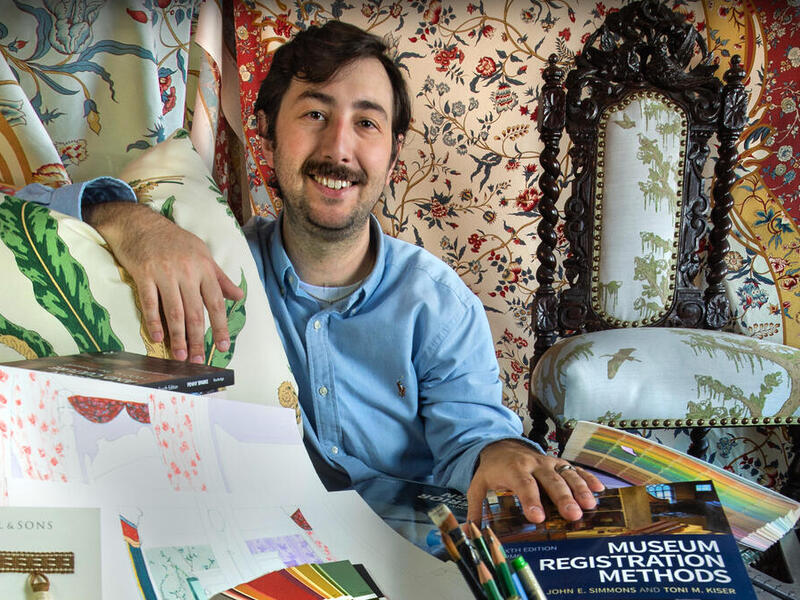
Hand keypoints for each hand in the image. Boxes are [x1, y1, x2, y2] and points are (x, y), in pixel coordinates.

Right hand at [86, 202, 243, 362]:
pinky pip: (149, 302)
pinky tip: (157, 338)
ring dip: (178, 336)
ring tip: (180, 355)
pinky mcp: (143, 274)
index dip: (221, 326)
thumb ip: (220, 278)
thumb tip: (238, 296)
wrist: (140, 223)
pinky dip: (153, 322)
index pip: (216, 302)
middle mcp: (186, 271)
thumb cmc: (174, 240)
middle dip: (198, 338)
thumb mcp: (202, 254)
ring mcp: (164, 273)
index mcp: (204, 268)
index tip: (223, 346)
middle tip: (198, 360)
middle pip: (195, 311)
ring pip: (173, 311)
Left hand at [466, 439, 603, 523]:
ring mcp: (549, 462)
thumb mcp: (478, 485)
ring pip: (567, 474)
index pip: (523, 485)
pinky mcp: (559, 464)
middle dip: (563, 497)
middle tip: (573, 514)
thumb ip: (475, 509)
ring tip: (590, 505)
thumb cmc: (492, 470)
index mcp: (513, 469)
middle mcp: (534, 464)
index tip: (538, 517)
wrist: (502, 446)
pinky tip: (599, 490)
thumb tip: (470, 532)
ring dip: (580, 489)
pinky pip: (575, 469)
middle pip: (550, 481)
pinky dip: (588, 478)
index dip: (531, 500)